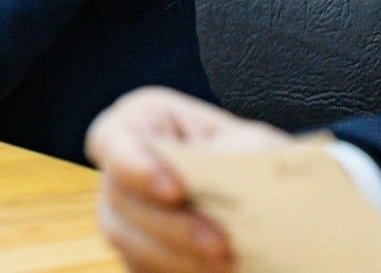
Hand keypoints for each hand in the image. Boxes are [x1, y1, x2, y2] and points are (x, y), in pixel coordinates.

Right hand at [85, 86, 290, 272]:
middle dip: (172, 226)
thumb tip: (226, 175)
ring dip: (174, 257)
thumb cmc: (251, 159)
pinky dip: (174, 272)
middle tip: (219, 245)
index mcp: (142, 122)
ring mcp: (122, 210)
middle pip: (121, 197)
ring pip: (125, 238)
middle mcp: (122, 165)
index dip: (135, 166)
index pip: (114, 140)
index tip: (175, 191)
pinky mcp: (134, 248)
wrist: (266, 199)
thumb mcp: (251, 144)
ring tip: (225, 266)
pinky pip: (138, 266)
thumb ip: (235, 154)